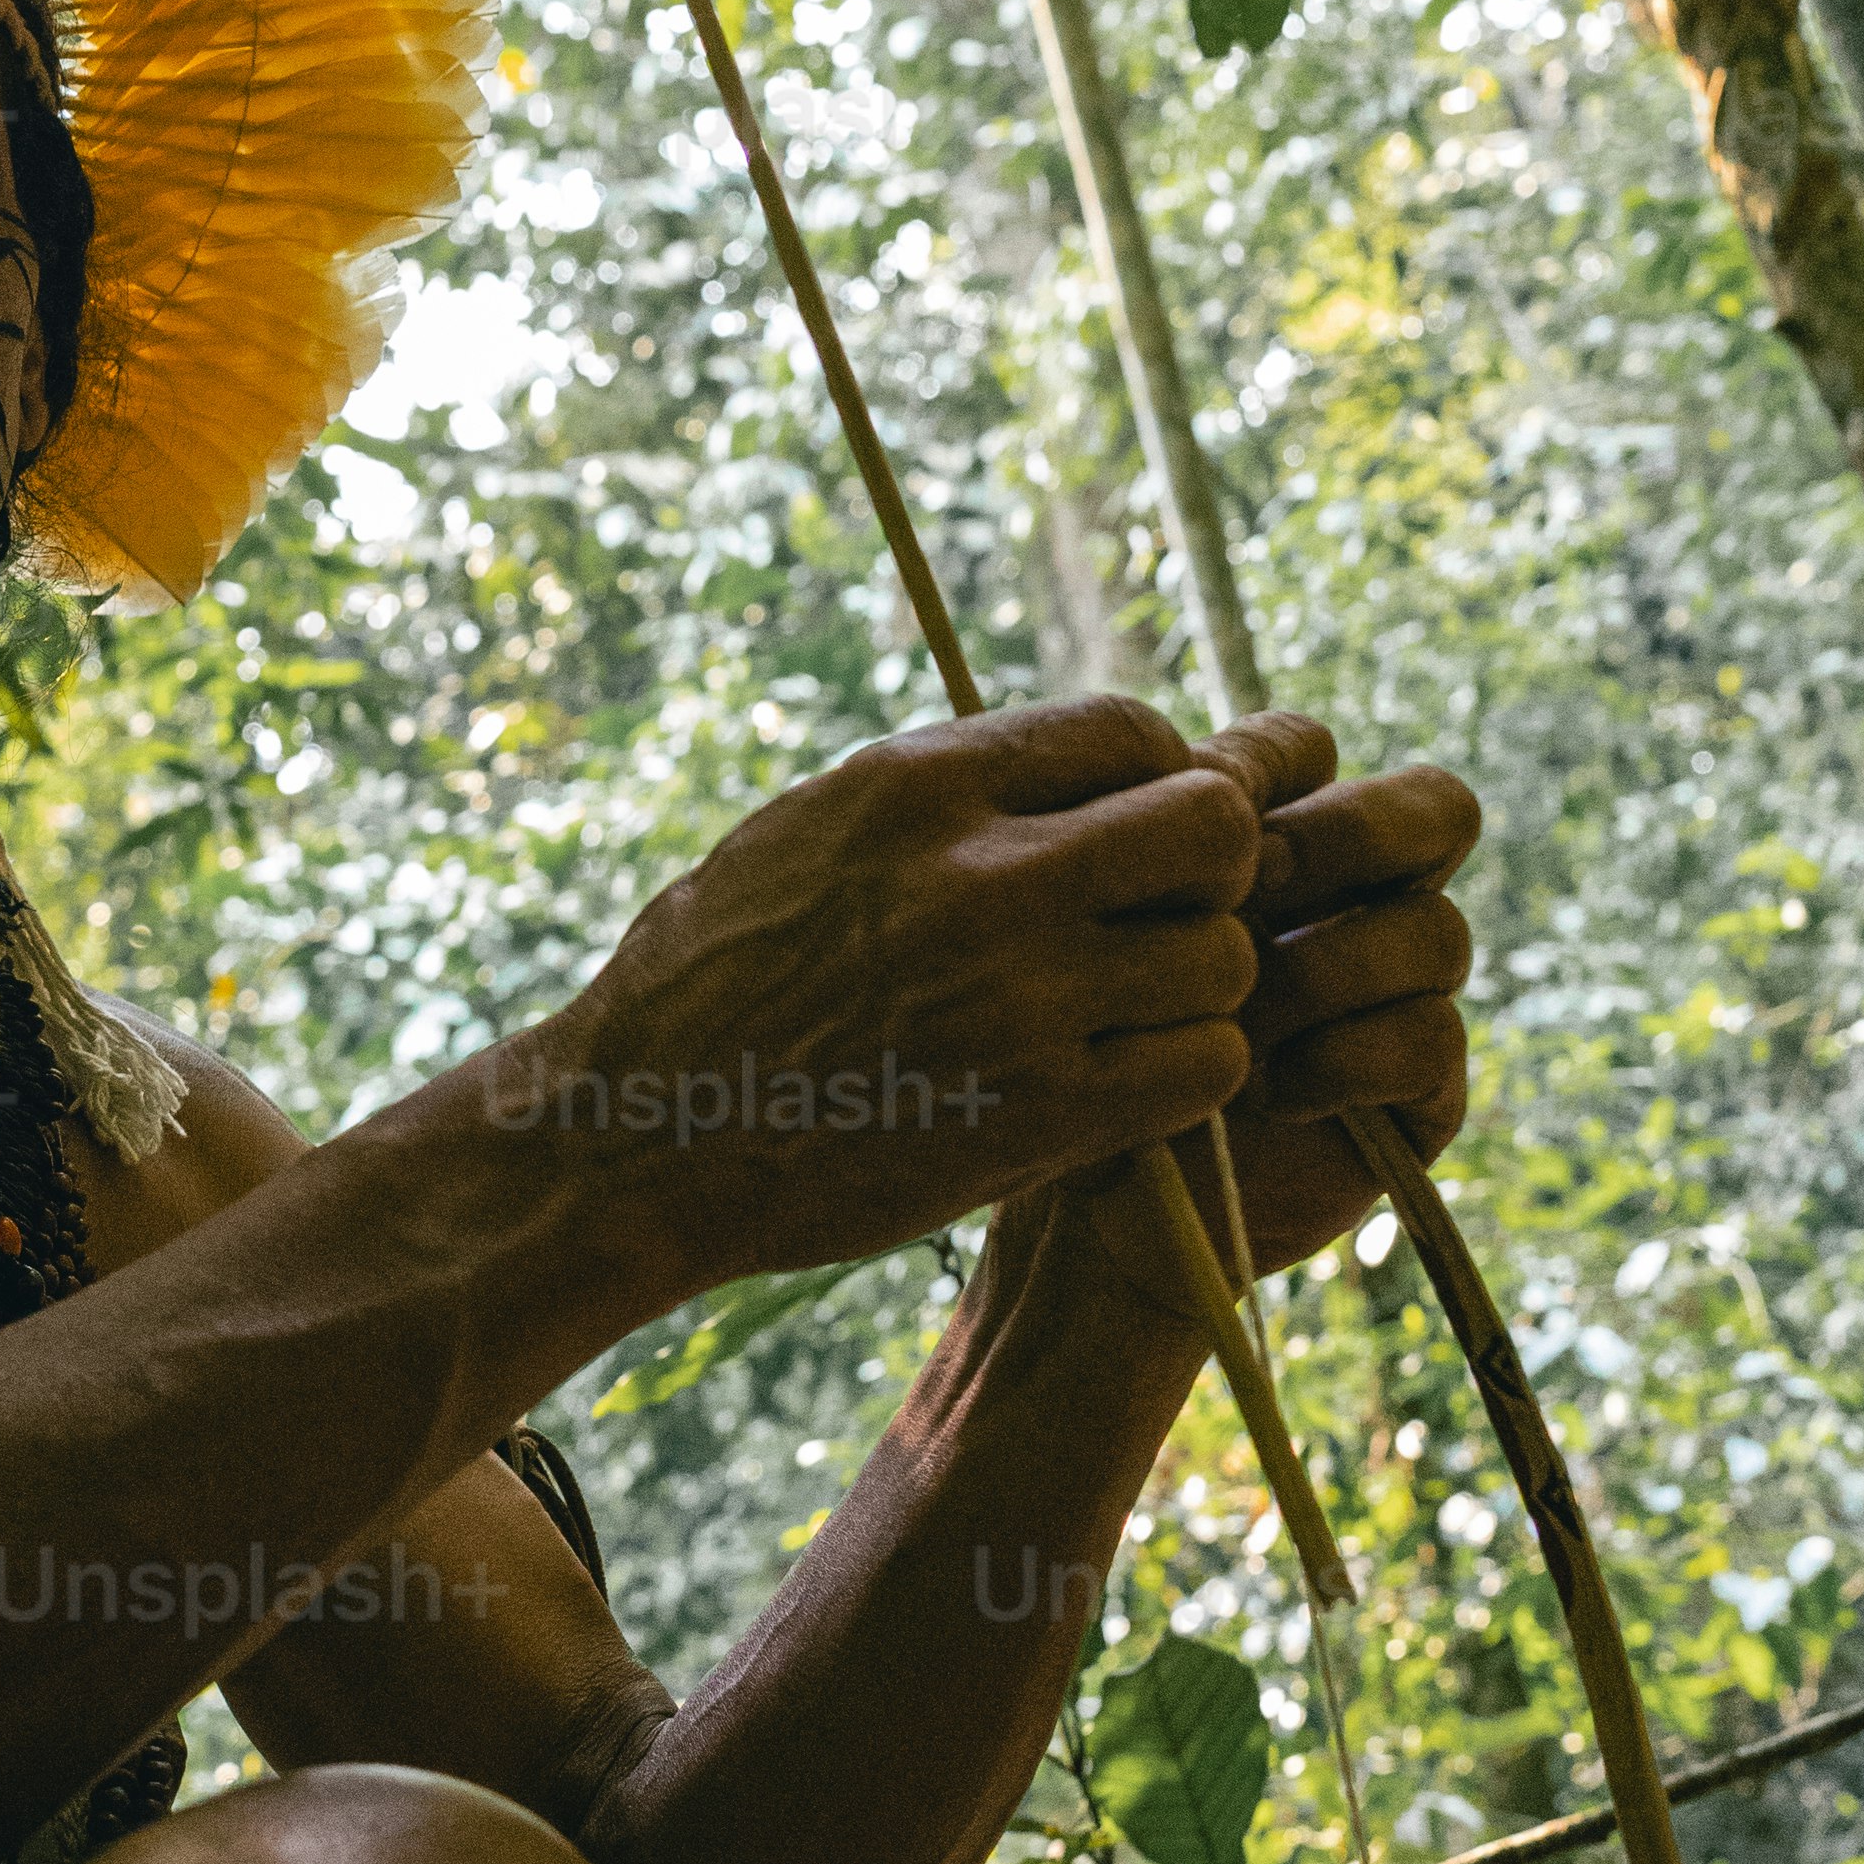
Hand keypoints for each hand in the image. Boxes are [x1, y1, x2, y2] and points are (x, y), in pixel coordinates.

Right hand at [525, 692, 1275, 1284]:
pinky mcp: (1040, 1114)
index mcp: (917, 785)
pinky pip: (1204, 1065)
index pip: (1131, 726)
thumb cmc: (713, 980)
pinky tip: (1125, 1074)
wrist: (638, 1138)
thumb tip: (1088, 762)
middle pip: (1213, 825)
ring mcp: (1017, 1000)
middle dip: (1214, 865)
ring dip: (1200, 982)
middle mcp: (980, 878)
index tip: (1136, 825)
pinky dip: (1187, 1069)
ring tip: (1134, 1005)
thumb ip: (950, 795)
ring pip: (1225, 957)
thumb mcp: (810, 829)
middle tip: (1171, 909)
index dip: (1162, 772)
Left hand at [1043, 715, 1478, 1299]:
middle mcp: (1350, 905)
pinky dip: (1347, 1058)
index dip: (1267, 769)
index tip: (1191, 815)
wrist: (1094, 1210)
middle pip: (1434, 812)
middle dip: (1346, 837)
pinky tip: (1271, 1091)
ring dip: (1324, 968)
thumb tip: (1211, 776)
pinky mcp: (1419, 1091)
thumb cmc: (1080, 1059)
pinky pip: (1429, 1036)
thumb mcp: (1100, 938)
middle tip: (1249, 888)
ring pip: (1435, 931)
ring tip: (1238, 1020)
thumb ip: (1154, 843)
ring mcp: (1393, 995)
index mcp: (1272, 841)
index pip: (1313, 752)